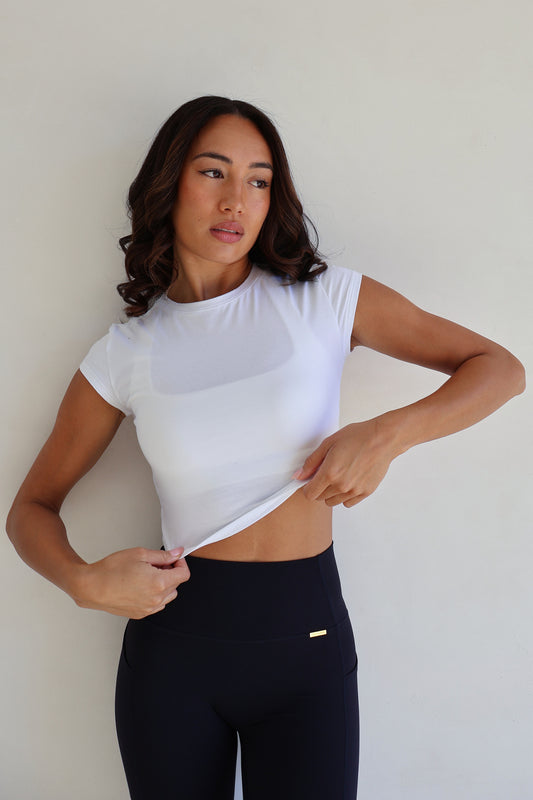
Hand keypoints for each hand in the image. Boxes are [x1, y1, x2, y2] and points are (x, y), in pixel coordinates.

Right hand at [73, 547, 189, 618]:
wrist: (92, 587)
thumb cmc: (111, 570)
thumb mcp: (140, 554)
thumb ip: (163, 556)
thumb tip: (177, 554)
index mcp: (159, 583)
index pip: (184, 574)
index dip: (180, 563)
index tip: (173, 559)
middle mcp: (156, 599)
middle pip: (176, 585)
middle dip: (170, 573)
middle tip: (156, 564)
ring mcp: (148, 609)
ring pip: (168, 596)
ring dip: (164, 585)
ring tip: (147, 574)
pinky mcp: (140, 613)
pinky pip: (156, 604)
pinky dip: (154, 594)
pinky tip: (141, 585)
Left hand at [292, 420, 397, 507]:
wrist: (383, 439)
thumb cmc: (357, 436)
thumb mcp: (329, 443)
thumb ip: (312, 462)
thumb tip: (299, 476)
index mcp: (330, 473)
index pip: (310, 494)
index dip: (307, 486)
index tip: (311, 479)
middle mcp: (341, 486)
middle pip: (320, 498)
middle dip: (320, 487)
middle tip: (328, 472)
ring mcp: (354, 491)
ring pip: (333, 502)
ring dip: (332, 492)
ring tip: (340, 475)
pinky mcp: (365, 493)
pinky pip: (348, 503)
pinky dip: (345, 495)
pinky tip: (350, 480)